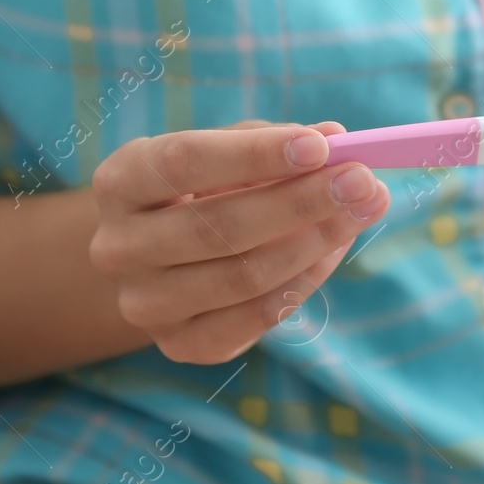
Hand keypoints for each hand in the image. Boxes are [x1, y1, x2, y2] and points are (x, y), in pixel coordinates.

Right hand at [89, 120, 389, 362]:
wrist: (156, 260)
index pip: (184, 163)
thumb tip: (335, 138)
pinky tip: (334, 248)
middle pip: (217, 227)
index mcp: (120, 181)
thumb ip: (274, 142)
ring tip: (364, 209)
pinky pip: (255, 317)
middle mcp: (118, 246)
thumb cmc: (199, 188)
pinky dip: (304, 280)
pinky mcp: (179, 344)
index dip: (255, 154)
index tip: (321, 145)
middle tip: (362, 179)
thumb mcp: (225, 152)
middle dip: (301, 201)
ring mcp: (144, 303)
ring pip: (242, 276)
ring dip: (315, 241)